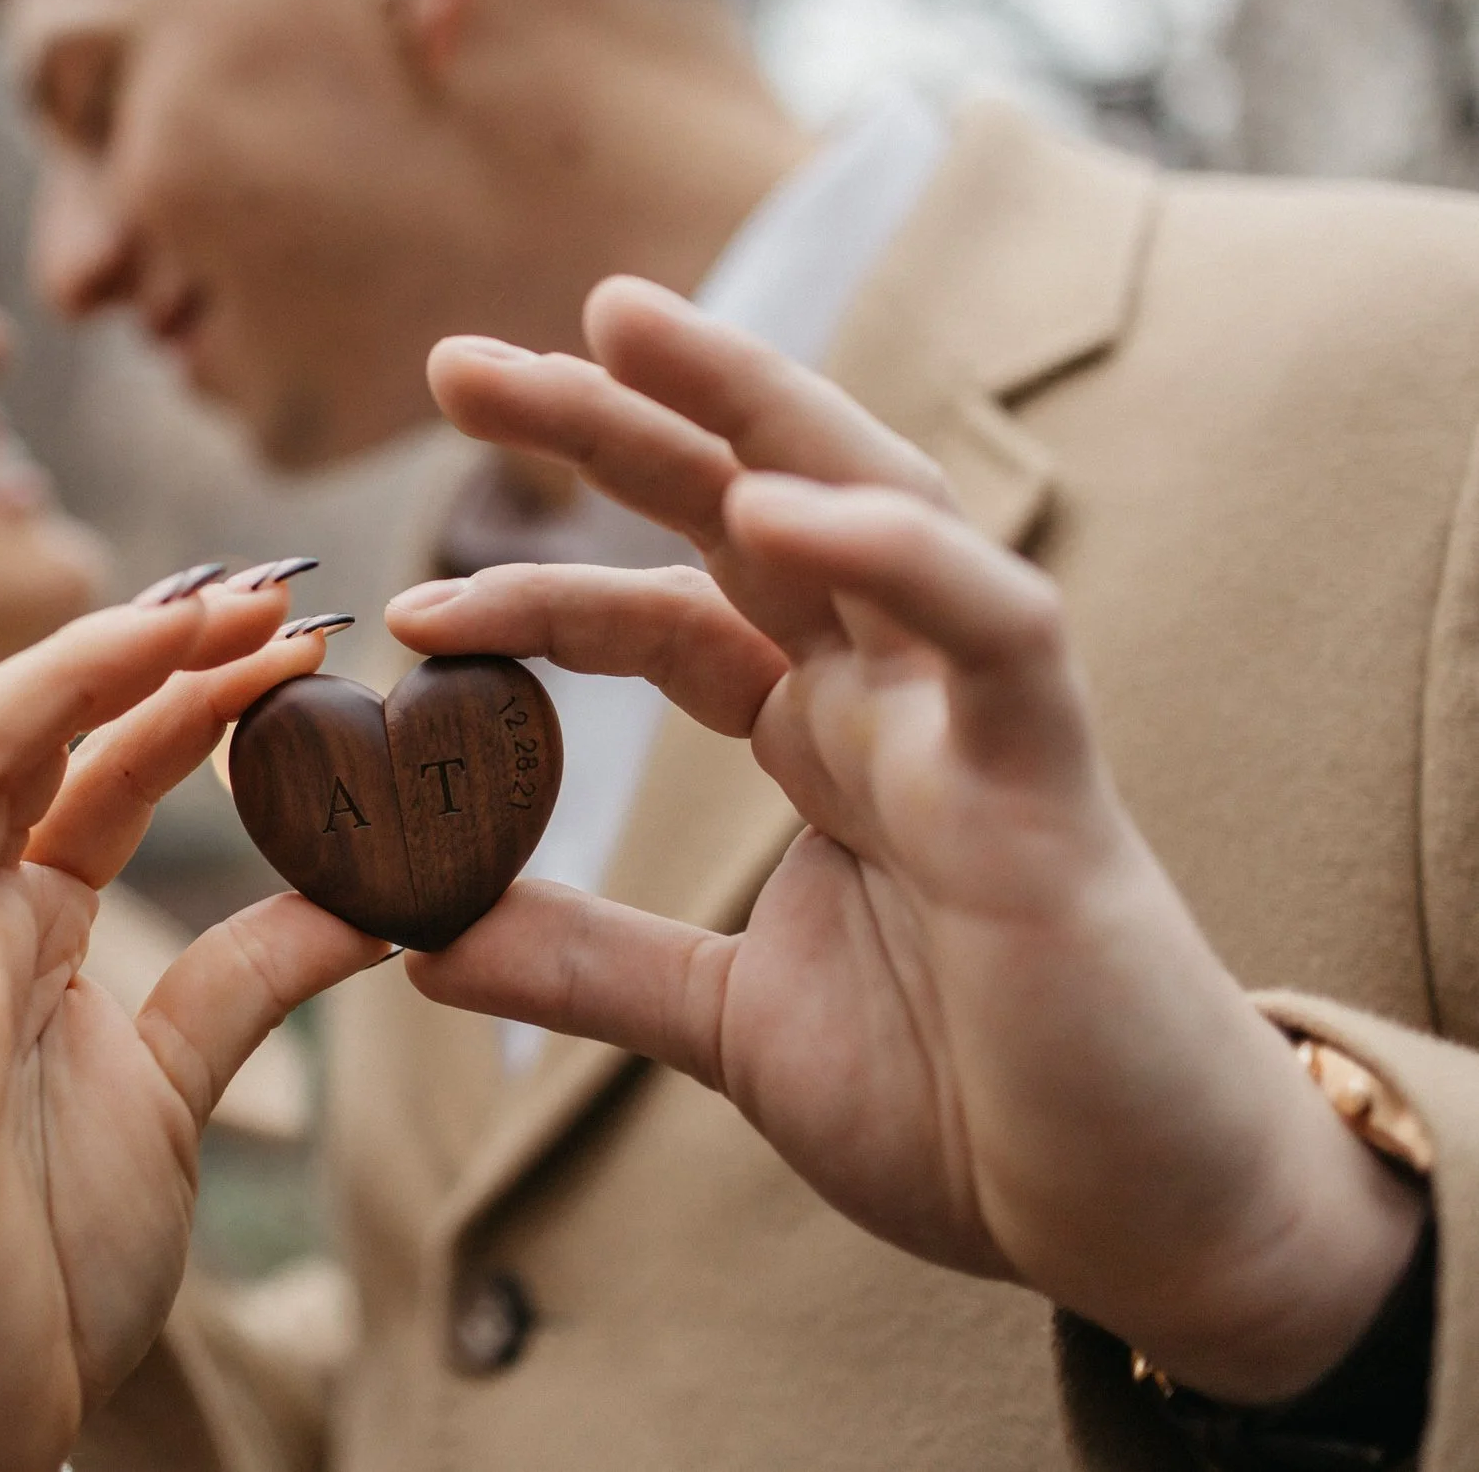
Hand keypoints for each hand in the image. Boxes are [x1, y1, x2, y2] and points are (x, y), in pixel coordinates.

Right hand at [0, 583, 387, 1471]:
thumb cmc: (45, 1251)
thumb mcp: (177, 1084)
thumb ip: (248, 978)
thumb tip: (373, 895)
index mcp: (28, 928)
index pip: (108, 763)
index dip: (192, 686)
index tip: (300, 625)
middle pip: (38, 741)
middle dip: (144, 654)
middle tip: (267, 592)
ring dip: (60, 682)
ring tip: (175, 612)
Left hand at [389, 278, 1425, 1402]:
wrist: (1133, 1218)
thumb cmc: (967, 1105)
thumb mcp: (727, 1024)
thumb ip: (587, 966)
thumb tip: (418, 944)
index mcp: (819, 741)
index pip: (663, 616)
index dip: (539, 593)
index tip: (411, 610)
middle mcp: (887, 699)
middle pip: (742, 508)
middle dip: (610, 422)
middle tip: (457, 363)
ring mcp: (970, 718)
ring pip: (868, 504)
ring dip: (748, 407)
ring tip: (617, 326)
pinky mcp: (1049, 777)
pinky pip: (987, 627)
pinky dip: (894, 555)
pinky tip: (779, 508)